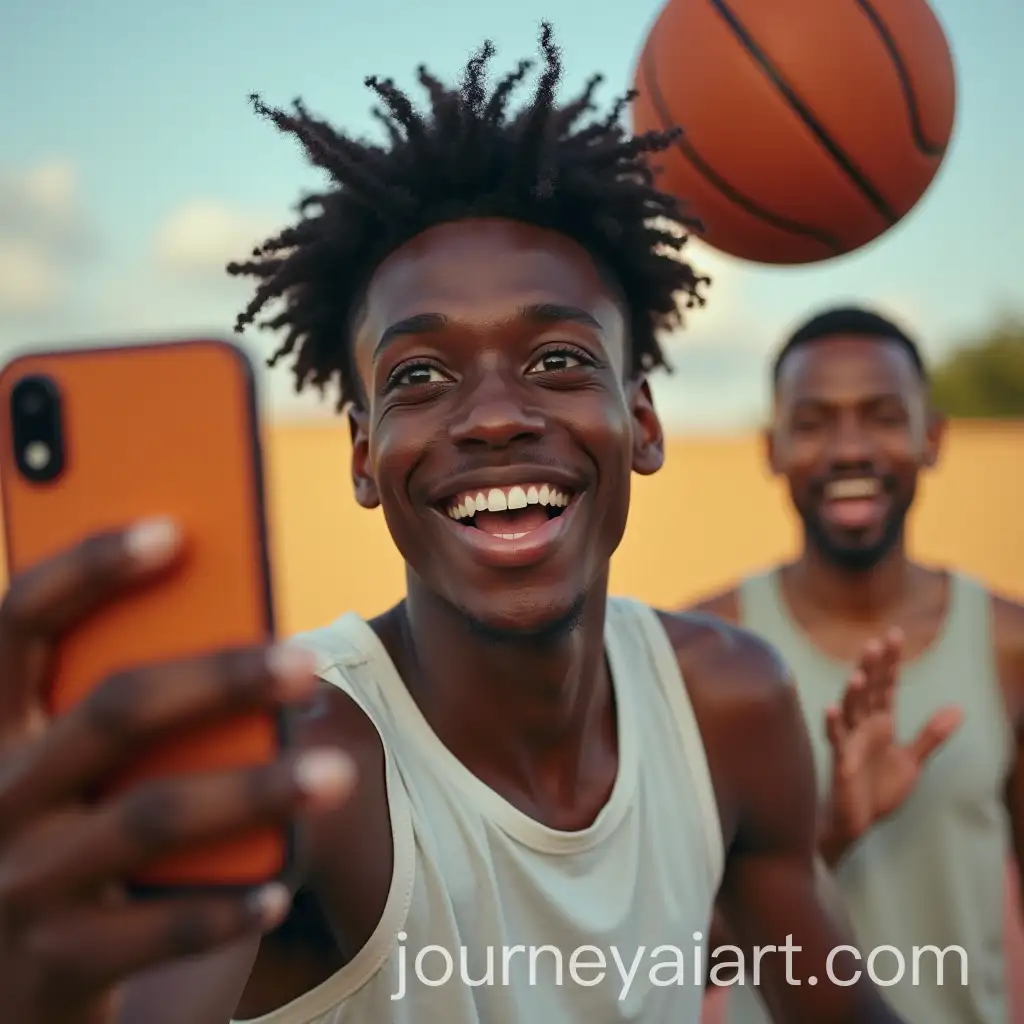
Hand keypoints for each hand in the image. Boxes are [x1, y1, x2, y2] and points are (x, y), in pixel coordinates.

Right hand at [0, 520, 354, 1023]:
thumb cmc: (52, 833)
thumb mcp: (54, 762)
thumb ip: (110, 703)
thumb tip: (236, 624)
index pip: (22, 619)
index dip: (90, 567)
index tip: (174, 528)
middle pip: (114, 711)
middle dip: (220, 679)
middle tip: (309, 664)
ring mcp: (15, 882)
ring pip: (150, 817)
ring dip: (254, 791)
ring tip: (337, 772)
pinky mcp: (49, 964)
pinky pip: (154, 931)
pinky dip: (224, 908)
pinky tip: (281, 888)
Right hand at [819, 628, 961, 865]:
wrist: (859, 823)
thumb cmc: (879, 789)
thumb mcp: (912, 761)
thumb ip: (931, 735)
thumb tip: (959, 709)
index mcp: (881, 724)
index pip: (887, 686)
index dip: (891, 662)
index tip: (894, 634)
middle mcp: (864, 727)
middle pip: (868, 692)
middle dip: (871, 669)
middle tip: (876, 643)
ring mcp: (850, 743)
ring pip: (850, 711)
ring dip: (853, 694)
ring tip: (858, 675)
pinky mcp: (842, 762)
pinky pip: (836, 740)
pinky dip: (832, 724)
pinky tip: (831, 709)